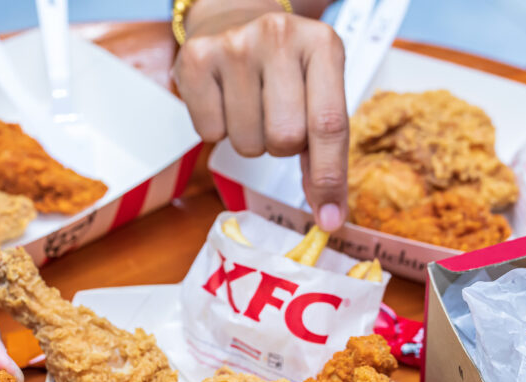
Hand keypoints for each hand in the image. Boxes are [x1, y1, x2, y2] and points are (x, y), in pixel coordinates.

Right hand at [173, 0, 346, 229]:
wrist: (234, 18)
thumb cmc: (283, 68)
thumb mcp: (317, 93)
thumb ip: (326, 152)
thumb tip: (328, 216)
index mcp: (323, 45)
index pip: (329, 125)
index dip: (328, 179)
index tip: (330, 219)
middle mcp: (280, 36)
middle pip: (285, 139)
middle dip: (281, 147)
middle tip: (275, 120)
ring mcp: (235, 45)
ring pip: (247, 142)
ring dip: (249, 139)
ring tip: (249, 107)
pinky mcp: (196, 58)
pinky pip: (209, 133)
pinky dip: (217, 130)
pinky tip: (224, 100)